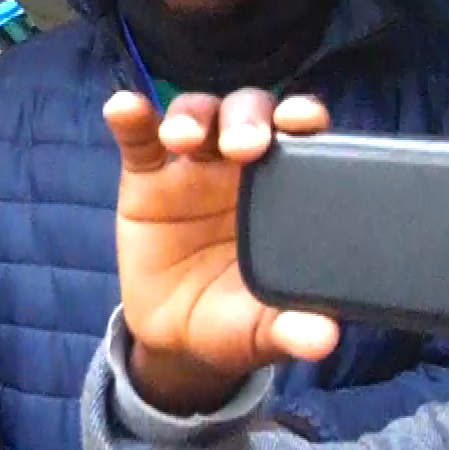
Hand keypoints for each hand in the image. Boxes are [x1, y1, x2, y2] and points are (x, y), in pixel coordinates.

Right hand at [105, 89, 341, 415]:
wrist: (176, 341)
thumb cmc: (235, 321)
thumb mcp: (262, 330)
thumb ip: (291, 327)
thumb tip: (325, 339)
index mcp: (284, 189)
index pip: (300, 137)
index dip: (303, 116)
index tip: (302, 120)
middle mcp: (240, 166)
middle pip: (247, 113)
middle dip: (246, 117)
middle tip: (244, 145)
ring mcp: (190, 168)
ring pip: (197, 115)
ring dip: (192, 116)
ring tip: (183, 138)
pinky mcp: (144, 179)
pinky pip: (137, 138)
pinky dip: (130, 118)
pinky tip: (124, 108)